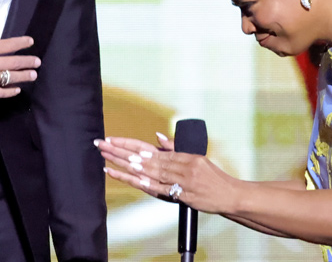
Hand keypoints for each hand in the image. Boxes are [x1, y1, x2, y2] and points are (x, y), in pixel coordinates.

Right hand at [0, 5, 39, 98]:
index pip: (9, 45)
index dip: (22, 43)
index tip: (30, 42)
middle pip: (13, 63)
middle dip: (28, 62)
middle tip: (38, 62)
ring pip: (8, 79)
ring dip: (23, 77)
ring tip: (33, 75)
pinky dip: (8, 92)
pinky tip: (16, 90)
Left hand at [95, 133, 239, 213]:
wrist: (230, 195)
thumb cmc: (213, 177)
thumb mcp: (197, 157)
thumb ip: (176, 149)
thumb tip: (157, 137)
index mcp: (182, 155)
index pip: (149, 148)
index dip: (129, 144)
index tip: (112, 139)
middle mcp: (180, 165)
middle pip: (144, 158)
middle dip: (120, 152)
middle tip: (101, 145)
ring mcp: (180, 180)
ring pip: (148, 171)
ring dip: (125, 166)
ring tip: (106, 159)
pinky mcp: (181, 194)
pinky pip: (157, 188)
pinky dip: (139, 183)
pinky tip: (125, 177)